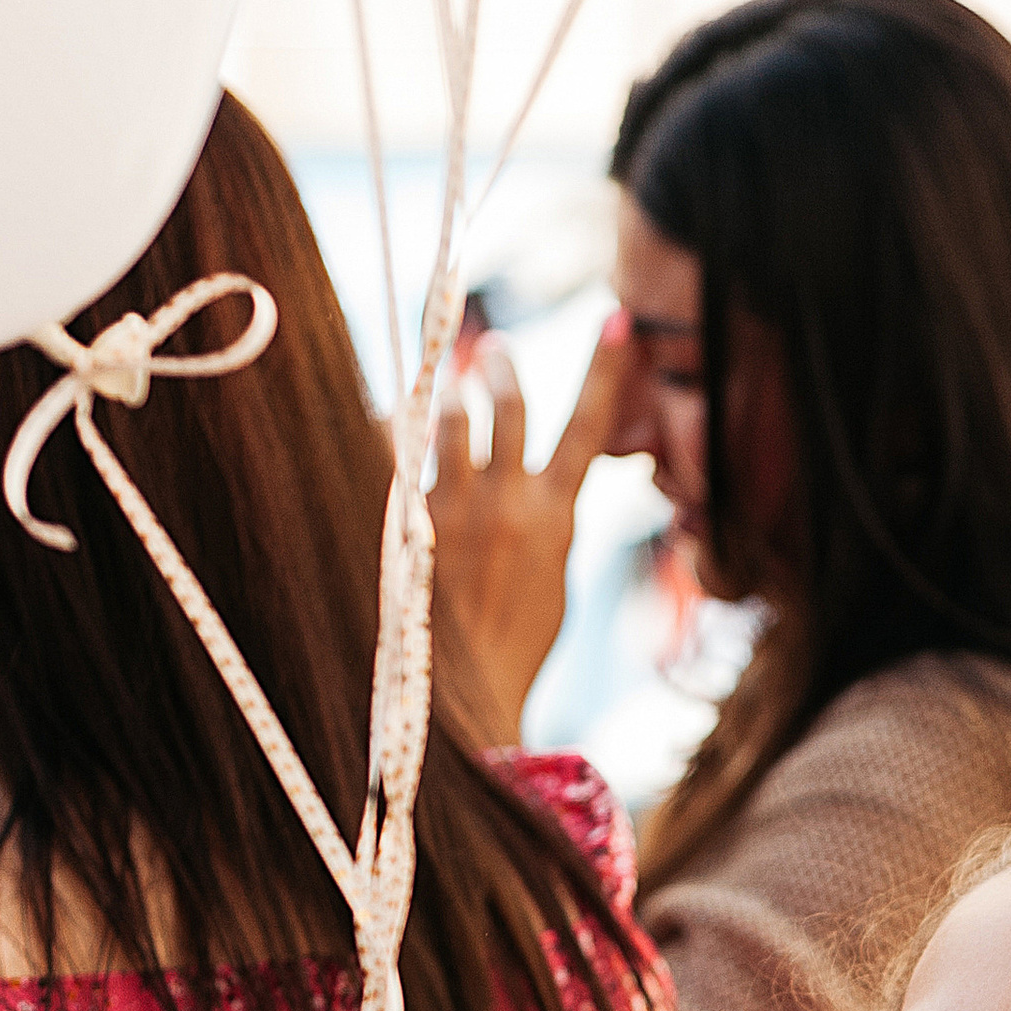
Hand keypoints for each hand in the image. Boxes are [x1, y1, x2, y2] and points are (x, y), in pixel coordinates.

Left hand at [427, 320, 630, 747]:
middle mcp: (506, 501)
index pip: (587, 427)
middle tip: (493, 352)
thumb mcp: (557, 579)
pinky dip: (404, 440)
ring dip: (451, 394)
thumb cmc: (518, 641)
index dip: (603, 371)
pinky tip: (394, 429)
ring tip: (447, 383)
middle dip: (501, 370)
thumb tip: (545, 487)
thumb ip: (551, 522)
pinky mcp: (411, 521)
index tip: (615, 322)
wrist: (465, 689)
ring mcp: (455, 507)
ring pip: (451, 421)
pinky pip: (405, 459)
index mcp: (555, 517)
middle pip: (508, 406)